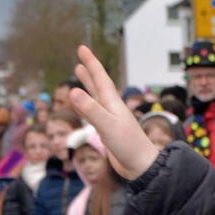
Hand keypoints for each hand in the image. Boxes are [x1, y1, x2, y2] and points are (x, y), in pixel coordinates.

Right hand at [70, 45, 159, 178]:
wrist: (141, 167)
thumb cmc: (129, 146)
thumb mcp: (108, 126)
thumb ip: (91, 110)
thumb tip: (73, 91)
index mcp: (113, 104)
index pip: (100, 79)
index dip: (91, 63)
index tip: (82, 48)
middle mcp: (111, 109)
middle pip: (98, 85)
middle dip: (89, 70)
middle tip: (81, 56)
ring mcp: (110, 120)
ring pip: (94, 97)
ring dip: (86, 85)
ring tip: (79, 72)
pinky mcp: (107, 131)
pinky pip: (92, 114)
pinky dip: (84, 106)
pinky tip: (80, 104)